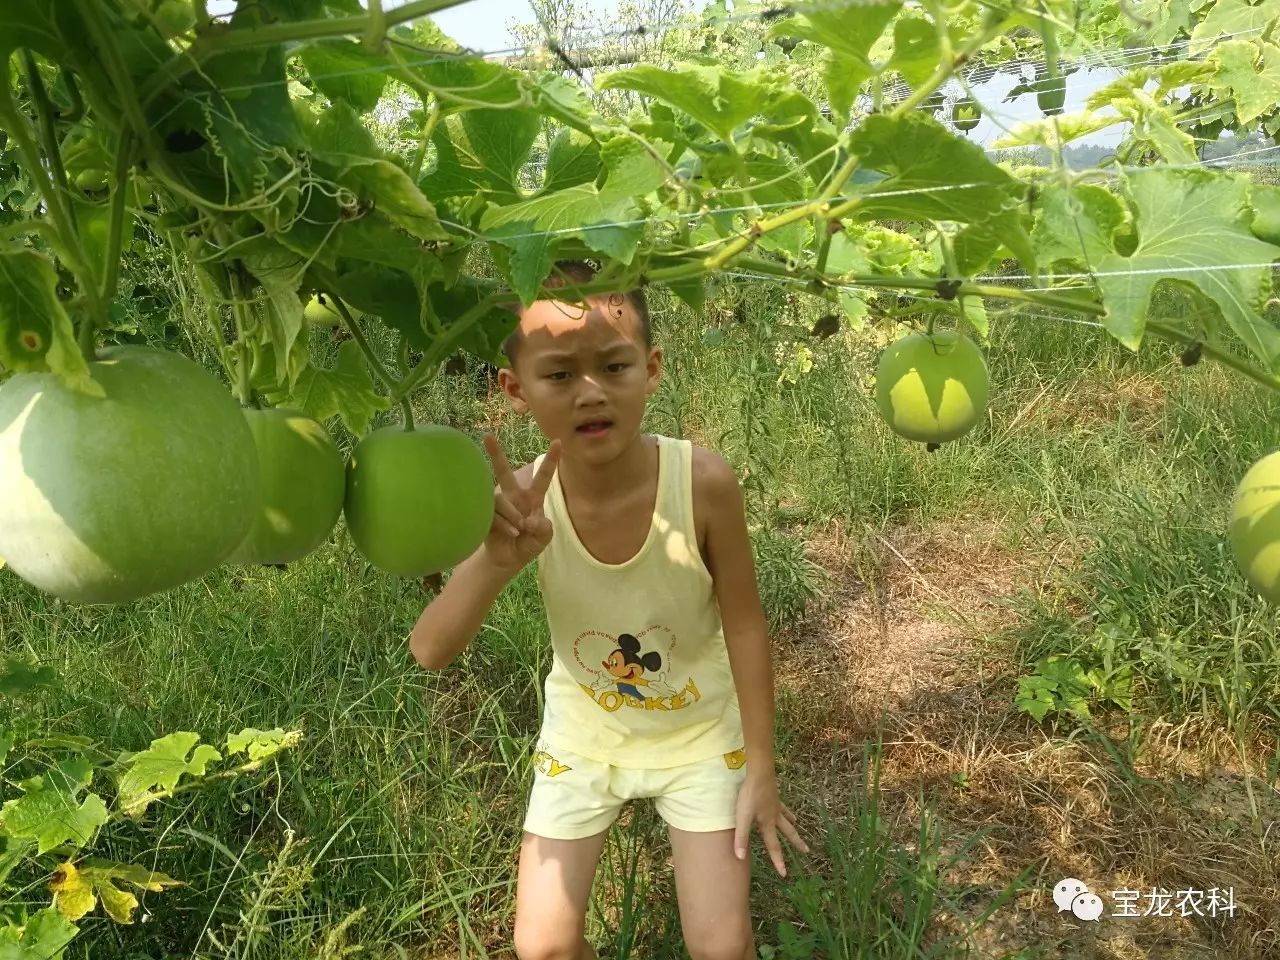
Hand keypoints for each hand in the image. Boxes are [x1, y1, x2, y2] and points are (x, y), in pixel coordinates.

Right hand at [481, 434, 561, 574]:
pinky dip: (505, 525)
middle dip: (495, 454)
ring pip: (501, 499)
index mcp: (532, 498)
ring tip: (519, 529)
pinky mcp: (485, 515)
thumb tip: (529, 520)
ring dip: (512, 515)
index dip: (551, 460)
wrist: (508, 560)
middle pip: (504, 472)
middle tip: (487, 436)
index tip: (559, 442)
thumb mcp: (544, 537)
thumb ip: (543, 528)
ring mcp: (498, 505)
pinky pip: (493, 514)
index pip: (543, 477)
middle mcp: (514, 496)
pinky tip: (512, 533)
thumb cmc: (528, 544)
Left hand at [734, 767, 808, 877]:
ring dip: (792, 826)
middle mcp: (774, 816)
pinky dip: (786, 810)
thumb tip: (740, 857)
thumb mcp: (743, 817)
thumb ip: (741, 837)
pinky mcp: (774, 795)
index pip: (773, 846)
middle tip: (806, 851)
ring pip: (787, 819)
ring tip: (797, 826)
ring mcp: (776, 805)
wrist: (759, 773)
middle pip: (787, 833)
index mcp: (767, 824)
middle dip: (796, 843)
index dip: (778, 861)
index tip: (785, 874)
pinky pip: (782, 806)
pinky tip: (786, 809)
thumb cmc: (749, 795)